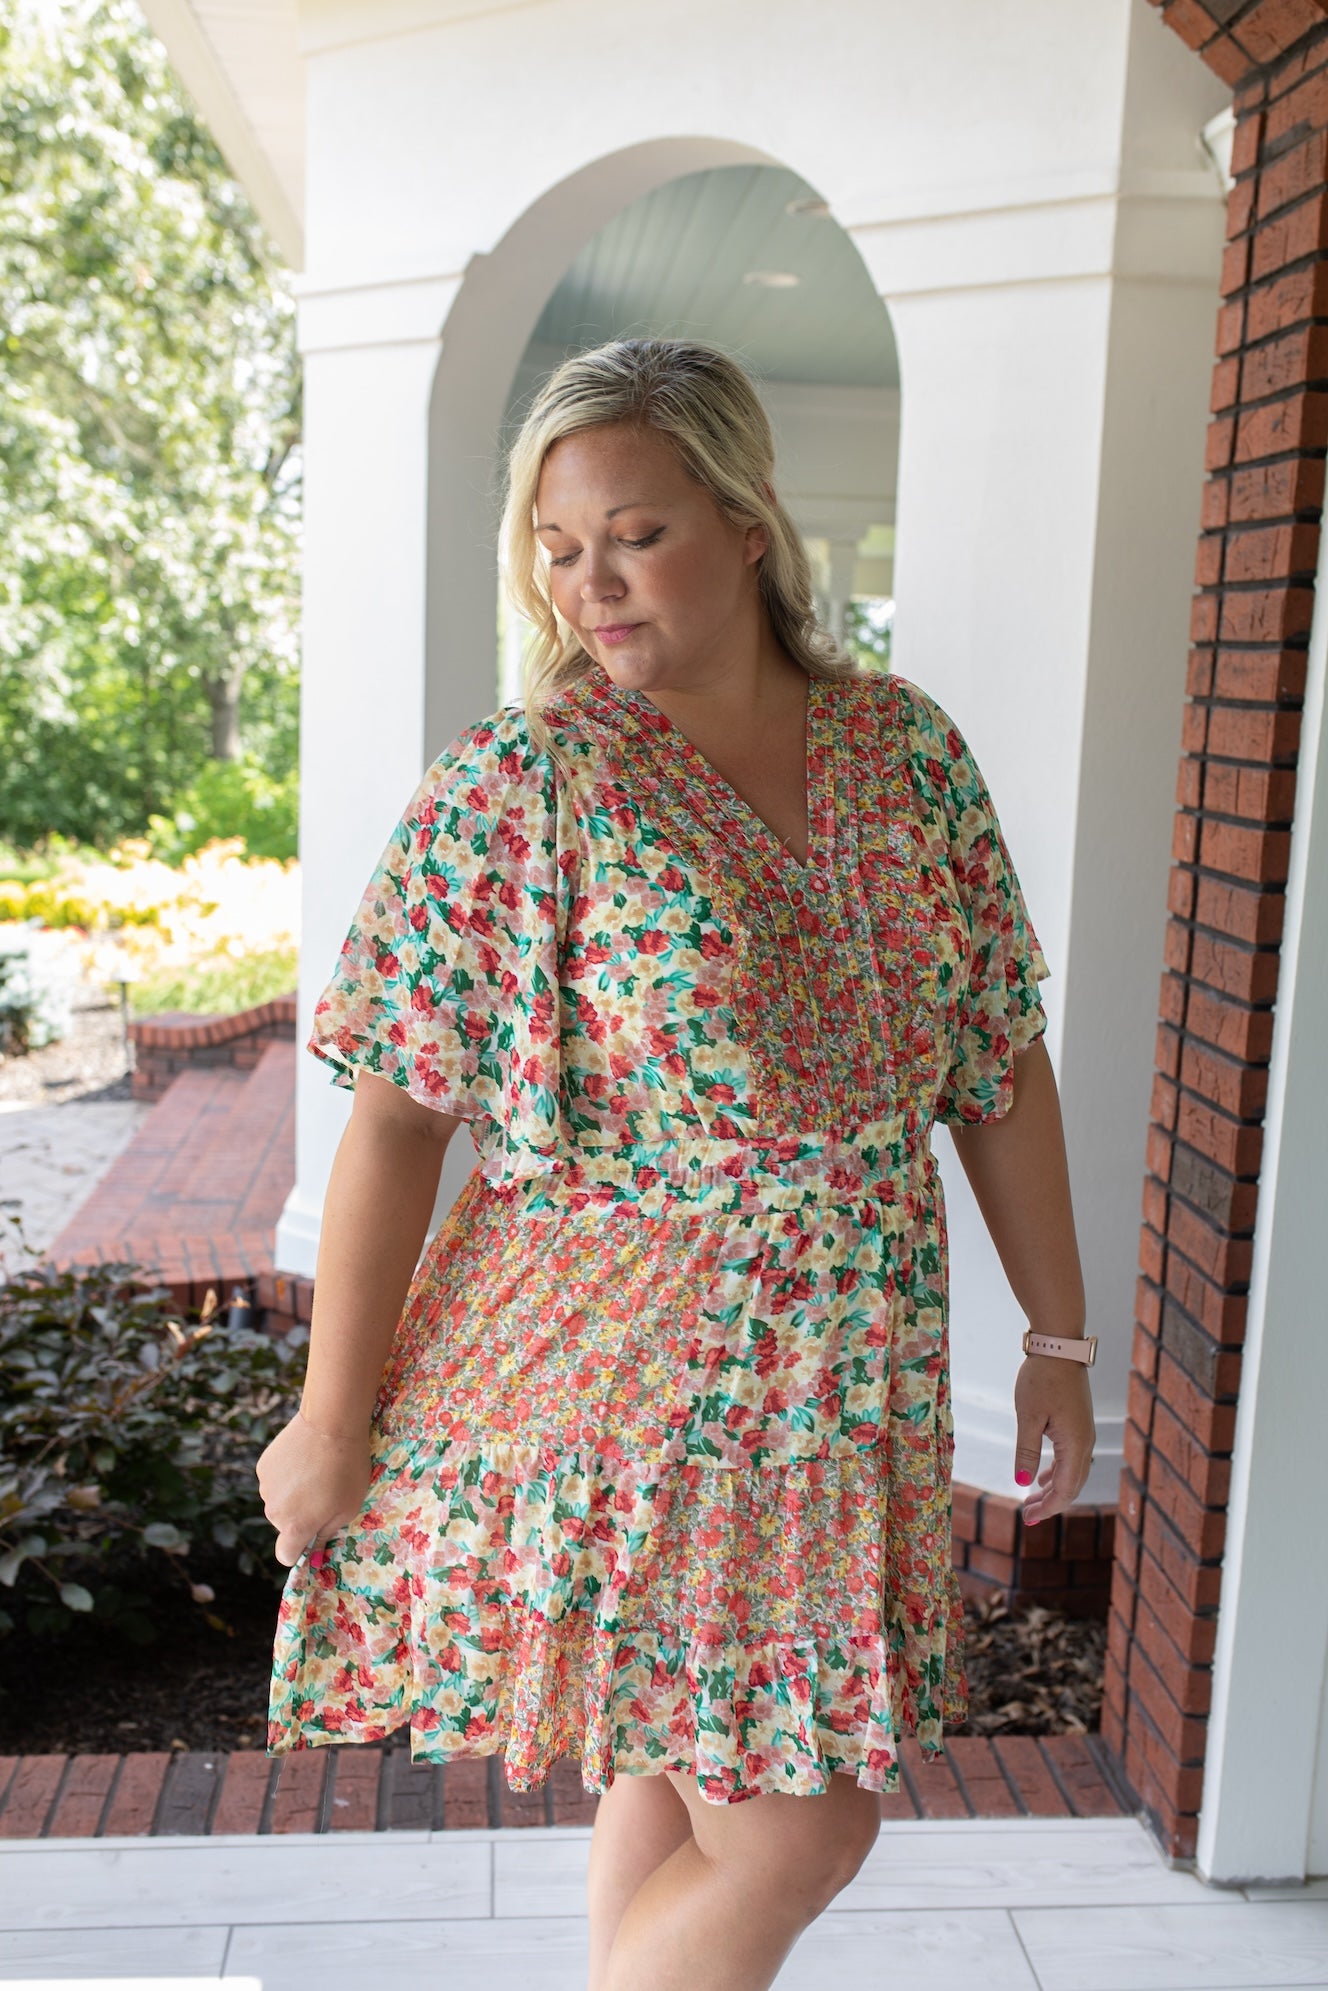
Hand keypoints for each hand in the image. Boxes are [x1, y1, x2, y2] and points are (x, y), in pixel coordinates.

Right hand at [255, 1408, 372, 1566]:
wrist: (331, 1423)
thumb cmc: (348, 1468)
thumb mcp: (349, 1507)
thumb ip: (328, 1532)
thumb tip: (316, 1548)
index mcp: (296, 1527)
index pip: (285, 1555)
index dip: (298, 1550)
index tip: (312, 1536)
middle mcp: (274, 1512)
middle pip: (285, 1525)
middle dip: (300, 1517)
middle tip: (323, 1493)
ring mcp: (266, 1487)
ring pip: (278, 1502)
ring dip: (291, 1495)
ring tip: (314, 1472)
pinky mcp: (263, 1466)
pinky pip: (274, 1480)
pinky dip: (285, 1475)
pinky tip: (302, 1459)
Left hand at [1012, 1354, 1095, 1526]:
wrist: (1059, 1346)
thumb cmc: (1041, 1378)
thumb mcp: (1028, 1416)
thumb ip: (1026, 1451)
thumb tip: (1023, 1484)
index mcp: (1075, 1444)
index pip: (1064, 1489)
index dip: (1047, 1507)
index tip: (1027, 1519)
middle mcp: (1085, 1442)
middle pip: (1071, 1485)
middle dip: (1050, 1503)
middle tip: (1027, 1517)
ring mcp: (1084, 1433)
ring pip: (1072, 1473)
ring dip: (1053, 1490)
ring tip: (1032, 1502)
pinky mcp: (1078, 1424)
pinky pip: (1071, 1458)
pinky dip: (1057, 1473)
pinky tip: (1042, 1478)